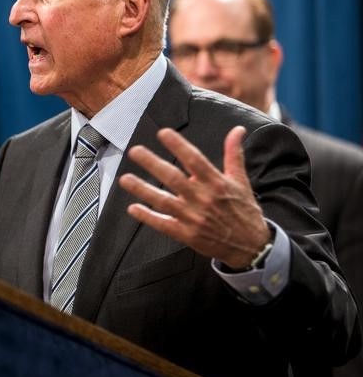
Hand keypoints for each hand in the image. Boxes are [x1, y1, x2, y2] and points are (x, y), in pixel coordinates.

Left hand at [118, 126, 270, 268]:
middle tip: (135, 151)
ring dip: (143, 189)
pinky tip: (133, 208)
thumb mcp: (241, 181)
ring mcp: (193, 218)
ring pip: (164, 201)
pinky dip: (148, 217)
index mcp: (216, 183)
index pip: (195, 160)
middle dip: (152, 164)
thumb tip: (237, 130)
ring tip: (125, 179)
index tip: (163, 133)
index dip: (179, 146)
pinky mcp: (187, 234)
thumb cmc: (244, 211)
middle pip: (174, 178)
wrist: (251, 246)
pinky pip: (163, 224)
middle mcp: (203, 199)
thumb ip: (234, 154)